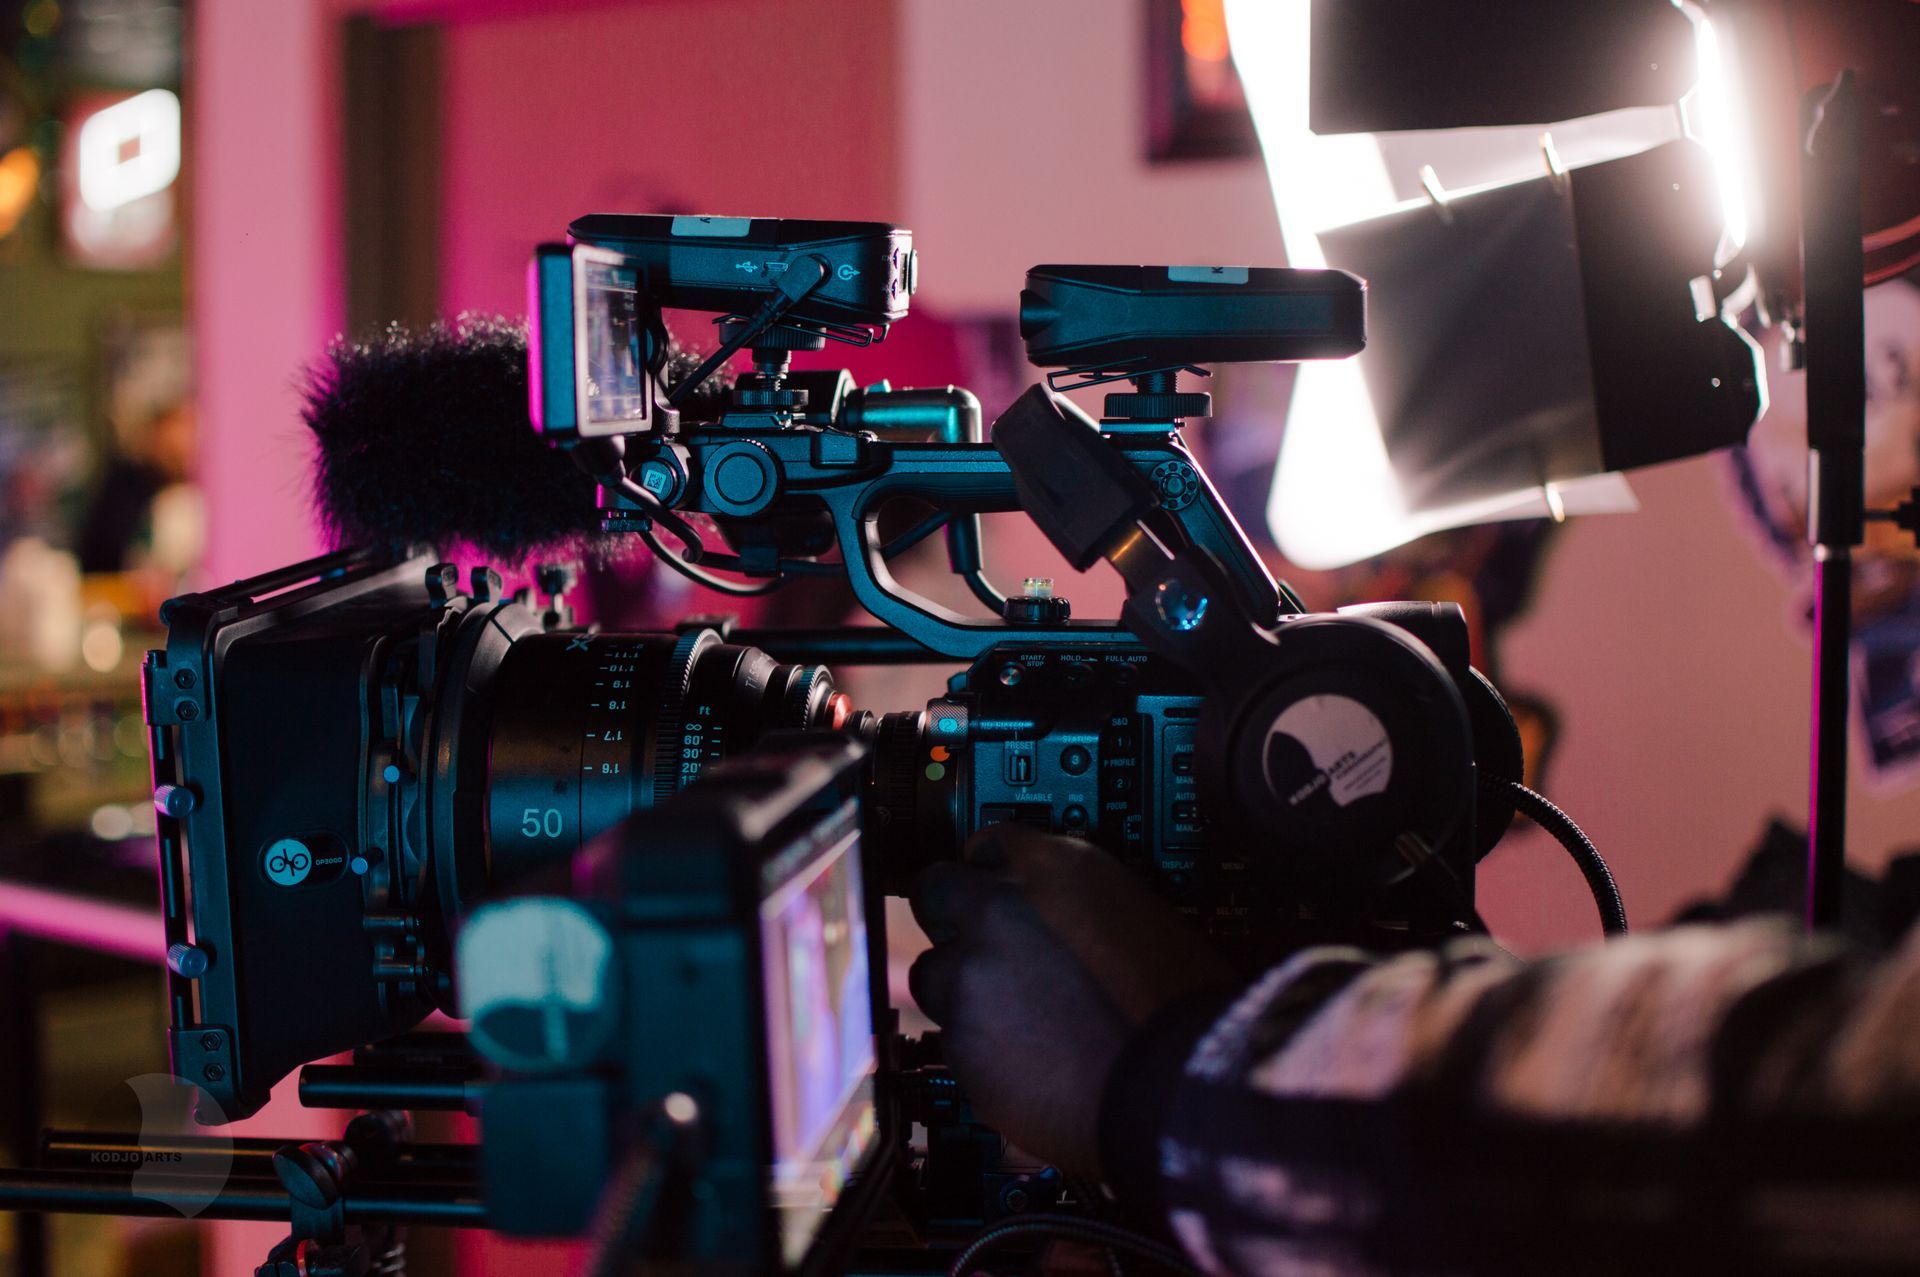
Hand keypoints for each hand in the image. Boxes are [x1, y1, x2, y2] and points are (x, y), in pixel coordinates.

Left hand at [908, 824, 1233, 1179]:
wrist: (1177, 1082)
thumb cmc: (1178, 1005)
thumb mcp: (1136, 915)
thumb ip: (1074, 903)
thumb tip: (1052, 913)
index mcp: (1053, 865)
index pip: (985, 844)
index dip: (988, 874)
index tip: (993, 892)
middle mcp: (1000, 908)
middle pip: (936, 893)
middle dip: (952, 919)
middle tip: (985, 951)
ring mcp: (972, 974)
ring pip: (935, 973)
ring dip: (963, 991)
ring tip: (1018, 1022)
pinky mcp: (961, 1039)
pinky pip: (952, 1036)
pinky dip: (979, 1048)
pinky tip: (1027, 1063)